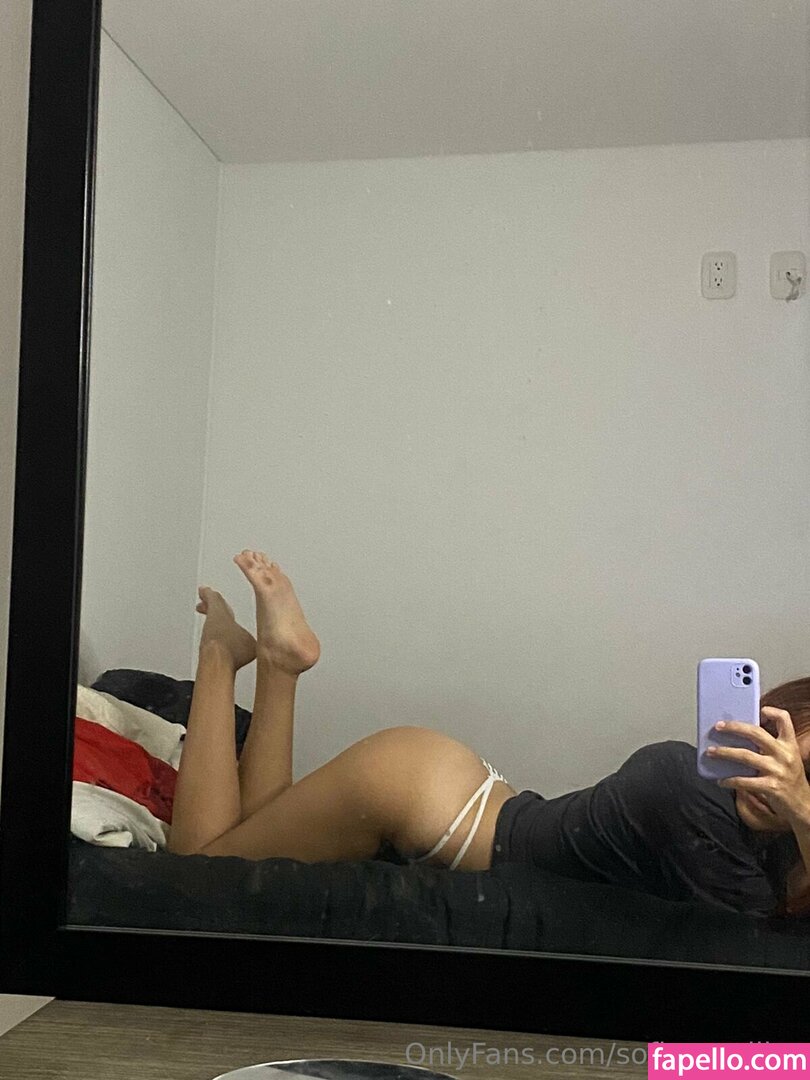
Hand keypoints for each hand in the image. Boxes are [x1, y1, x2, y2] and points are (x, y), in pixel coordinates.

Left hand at [709, 707, 809, 823]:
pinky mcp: (771, 787)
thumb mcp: (787, 758)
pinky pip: (744, 781)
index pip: (785, 720)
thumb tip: (740, 738)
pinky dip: (730, 780)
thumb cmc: (790, 779)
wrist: (803, 806)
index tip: (759, 710)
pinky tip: (721, 781)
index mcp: (789, 745)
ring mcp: (778, 770)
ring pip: (745, 756)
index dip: (772, 712)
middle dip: (734, 727)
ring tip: (711, 751)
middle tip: (718, 726)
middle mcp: (784, 754)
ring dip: (724, 752)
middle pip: (756, 733)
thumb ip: (770, 747)